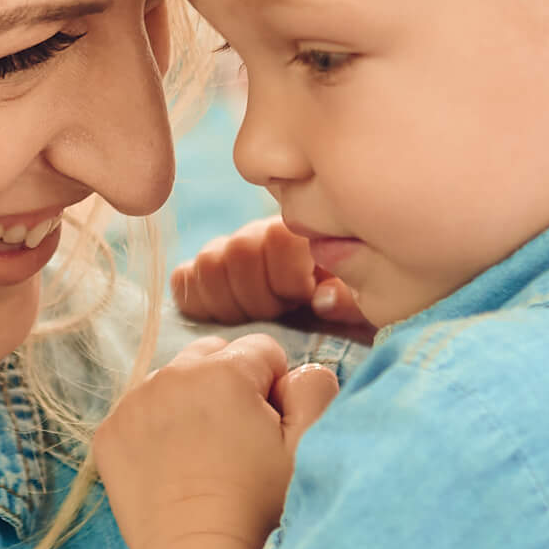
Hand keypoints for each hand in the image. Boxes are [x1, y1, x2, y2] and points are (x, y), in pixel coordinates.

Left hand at [92, 334, 338, 548]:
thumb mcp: (307, 446)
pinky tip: (172, 466)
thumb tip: (297, 372)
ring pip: (173, 380)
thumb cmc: (259, 507)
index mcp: (224, 372)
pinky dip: (156, 427)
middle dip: (231, 384)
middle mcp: (170, 375)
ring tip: (204, 455)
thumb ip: (313, 389)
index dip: (275, 387)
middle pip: (212, 355)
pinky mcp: (109, 433)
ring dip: (191, 402)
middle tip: (238, 439)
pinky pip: (140, 410)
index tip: (270, 428)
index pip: (262, 349)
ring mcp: (132, 403)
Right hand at [173, 217, 372, 337]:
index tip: (303, 299)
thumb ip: (349, 298)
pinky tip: (221, 316)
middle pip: (237, 251)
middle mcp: (260, 233)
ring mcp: (229, 250)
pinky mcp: (204, 272)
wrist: (324, 304)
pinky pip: (184, 277)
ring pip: (208, 263)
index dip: (286, 277)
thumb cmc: (349, 300)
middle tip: (277, 314)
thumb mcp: (365, 300)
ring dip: (228, 302)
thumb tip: (320, 300)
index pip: (277, 238)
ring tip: (253, 317)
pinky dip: (196, 299)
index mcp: (302, 231)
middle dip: (257, 295)